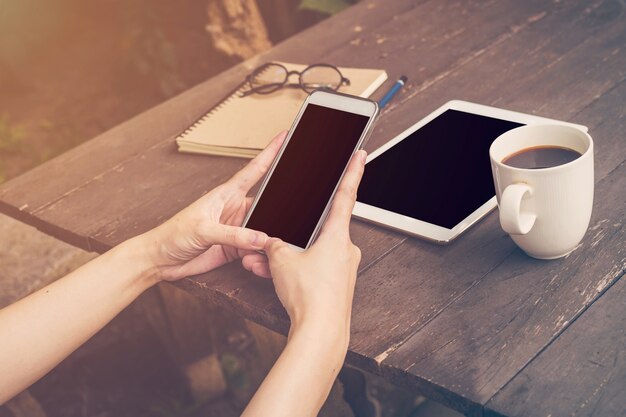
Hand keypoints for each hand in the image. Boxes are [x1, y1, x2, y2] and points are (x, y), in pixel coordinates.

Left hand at [139, 131, 286, 281]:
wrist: (159, 260)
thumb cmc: (173, 236)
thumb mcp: (203, 230)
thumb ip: (233, 235)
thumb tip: (261, 238)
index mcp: (226, 195)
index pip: (254, 169)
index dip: (270, 152)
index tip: (284, 136)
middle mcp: (235, 209)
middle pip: (268, 204)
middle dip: (282, 208)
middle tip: (301, 211)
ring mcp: (237, 229)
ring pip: (265, 229)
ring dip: (271, 237)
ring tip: (276, 245)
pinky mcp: (236, 248)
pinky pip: (257, 248)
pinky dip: (262, 254)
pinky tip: (261, 260)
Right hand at [260, 150, 366, 340]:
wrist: (321, 332)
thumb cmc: (310, 295)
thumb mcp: (282, 261)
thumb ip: (274, 245)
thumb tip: (271, 244)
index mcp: (337, 235)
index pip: (346, 195)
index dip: (352, 172)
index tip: (360, 155)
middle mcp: (345, 249)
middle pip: (315, 229)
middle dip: (290, 233)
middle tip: (273, 238)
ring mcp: (342, 268)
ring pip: (309, 251)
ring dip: (286, 255)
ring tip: (262, 263)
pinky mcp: (336, 284)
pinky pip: (311, 268)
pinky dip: (293, 269)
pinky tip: (273, 275)